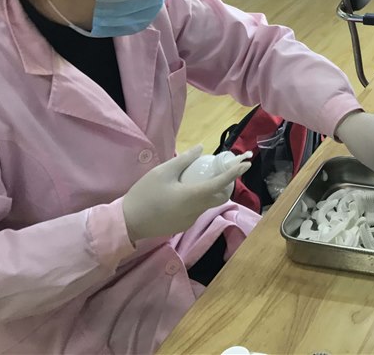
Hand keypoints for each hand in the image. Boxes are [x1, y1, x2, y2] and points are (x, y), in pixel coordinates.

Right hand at [122, 145, 249, 242]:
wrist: (127, 222)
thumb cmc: (145, 194)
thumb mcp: (162, 172)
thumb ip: (184, 160)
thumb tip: (200, 148)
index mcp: (194, 195)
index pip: (221, 183)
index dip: (235, 172)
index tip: (246, 163)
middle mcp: (197, 210)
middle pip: (219, 197)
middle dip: (225, 184)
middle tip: (220, 171)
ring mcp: (190, 220)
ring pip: (208, 204)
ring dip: (209, 192)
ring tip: (199, 179)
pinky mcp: (183, 225)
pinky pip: (196, 210)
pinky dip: (198, 200)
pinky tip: (184, 193)